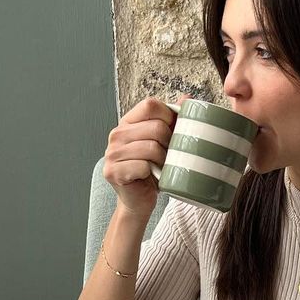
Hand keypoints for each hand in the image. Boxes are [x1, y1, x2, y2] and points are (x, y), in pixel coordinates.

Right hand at [102, 97, 175, 219]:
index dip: (168, 117)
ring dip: (163, 160)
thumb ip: (173, 119)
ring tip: (161, 167)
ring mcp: (112, 153)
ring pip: (151, 148)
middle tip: (169, 156)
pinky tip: (150, 177)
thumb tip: (188, 98)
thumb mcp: (164, 142)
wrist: (139, 201)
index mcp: (127, 122)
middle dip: (170, 144)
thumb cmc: (153, 171)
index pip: (151, 105)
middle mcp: (116, 135)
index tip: (173, 133)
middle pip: (155, 127)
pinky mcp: (113, 171)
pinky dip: (153, 174)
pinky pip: (143, 166)